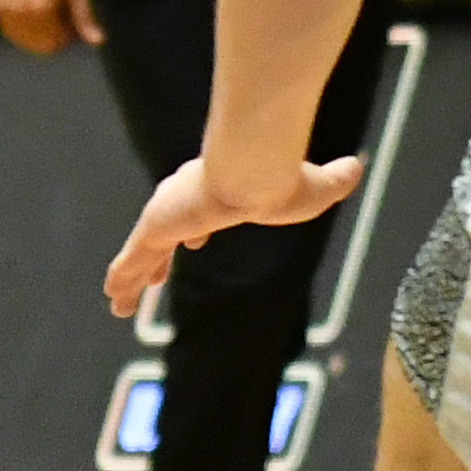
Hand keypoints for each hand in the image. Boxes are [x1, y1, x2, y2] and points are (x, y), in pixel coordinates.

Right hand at [0, 0, 100, 53]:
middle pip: (37, 44)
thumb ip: (83, 17)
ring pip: (21, 39)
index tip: (72, 24)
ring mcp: (3, 9)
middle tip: (61, 17)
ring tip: (48, 13)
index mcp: (40, 10)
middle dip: (51, 37)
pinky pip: (8, 29)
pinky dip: (21, 28)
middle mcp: (18, 13)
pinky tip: (32, 14)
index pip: (53, 44)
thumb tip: (98, 41)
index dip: (66, 38)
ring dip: (35, 34)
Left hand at [106, 152, 363, 317]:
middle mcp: (186, 198)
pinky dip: (121, 279)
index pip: (200, 213)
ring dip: (132, 277)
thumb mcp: (319, 187)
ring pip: (142, 252)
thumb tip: (358, 166)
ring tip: (120, 303)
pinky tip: (112, 298)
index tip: (195, 242)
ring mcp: (168, 213)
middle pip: (166, 232)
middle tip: (154, 274)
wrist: (256, 170)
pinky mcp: (156, 227)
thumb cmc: (286, 178)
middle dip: (158, 256)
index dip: (194, 230)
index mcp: (219, 189)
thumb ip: (335, 178)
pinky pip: (131, 261)